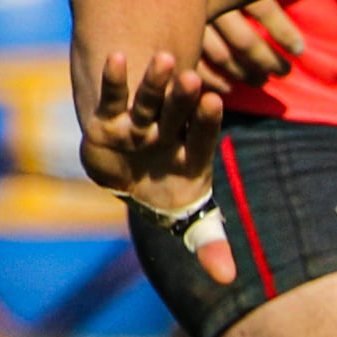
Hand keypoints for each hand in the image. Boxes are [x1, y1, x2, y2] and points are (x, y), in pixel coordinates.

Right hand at [80, 50, 234, 283]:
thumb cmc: (169, 195)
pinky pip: (113, 99)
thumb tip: (227, 278)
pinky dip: (115, 80)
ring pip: (149, 102)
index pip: (201, 138)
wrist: (134, 181)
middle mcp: (168, 136)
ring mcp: (140, 127)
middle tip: (191, 75)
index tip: (213, 101)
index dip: (206, 122)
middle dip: (182, 98)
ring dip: (154, 83)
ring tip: (163, 59)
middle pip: (177, 114)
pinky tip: (117, 58)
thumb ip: (209, 245)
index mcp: (191, 157)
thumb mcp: (191, 224)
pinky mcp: (109, 123)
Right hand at [196, 0, 303, 92]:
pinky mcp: (173, 37)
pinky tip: (229, 88)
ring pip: (223, 57)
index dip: (284, 33)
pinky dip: (214, 81)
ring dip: (246, 74)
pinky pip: (197, 65)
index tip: (299, 50)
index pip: (264, 10)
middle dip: (268, 60)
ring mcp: (189, 20)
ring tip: (262, 80)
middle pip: (245, 41)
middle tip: (284, 72)